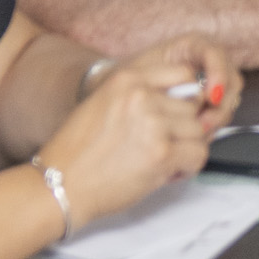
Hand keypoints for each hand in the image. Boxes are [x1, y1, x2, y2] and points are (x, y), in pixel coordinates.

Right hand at [38, 40, 238, 225]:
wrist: (59, 185)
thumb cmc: (78, 152)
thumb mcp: (104, 103)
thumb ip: (141, 96)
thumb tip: (188, 99)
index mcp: (127, 79)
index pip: (184, 74)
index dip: (186, 98)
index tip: (177, 115)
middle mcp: (142, 96)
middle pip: (193, 106)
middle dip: (183, 128)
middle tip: (163, 146)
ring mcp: (153, 123)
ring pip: (198, 131)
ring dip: (186, 149)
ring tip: (161, 160)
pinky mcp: (162, 152)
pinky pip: (198, 154)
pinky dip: (188, 167)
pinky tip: (168, 172)